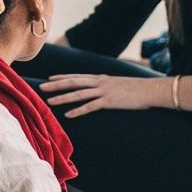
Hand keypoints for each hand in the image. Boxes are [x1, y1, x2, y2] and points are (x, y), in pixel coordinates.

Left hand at [41, 75, 160, 117]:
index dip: (62, 77)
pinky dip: (78, 110)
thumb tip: (102, 90)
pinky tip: (68, 115)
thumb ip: (108, 86)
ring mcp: (104, 91)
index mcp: (101, 78)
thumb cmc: (137, 89)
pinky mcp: (109, 101)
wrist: (150, 90)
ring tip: (50, 101)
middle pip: (73, 82)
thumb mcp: (119, 84)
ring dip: (63, 98)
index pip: (77, 76)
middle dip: (56, 85)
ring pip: (78, 94)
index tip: (49, 78)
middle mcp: (100, 82)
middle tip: (41, 87)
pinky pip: (90, 106)